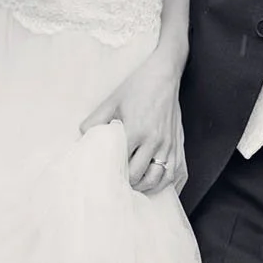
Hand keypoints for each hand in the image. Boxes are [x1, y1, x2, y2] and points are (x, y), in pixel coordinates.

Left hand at [80, 52, 186, 195]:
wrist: (164, 75)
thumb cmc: (137, 87)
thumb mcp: (111, 101)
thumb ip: (95, 121)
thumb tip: (82, 138)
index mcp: (137, 129)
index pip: (122, 163)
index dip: (111, 174)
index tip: (103, 178)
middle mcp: (155, 140)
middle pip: (139, 176)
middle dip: (126, 183)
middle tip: (116, 184)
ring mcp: (170, 145)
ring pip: (158, 179)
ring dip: (144, 187)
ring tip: (133, 186)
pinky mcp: (179, 146)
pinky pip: (177, 175)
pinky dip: (166, 186)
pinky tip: (156, 187)